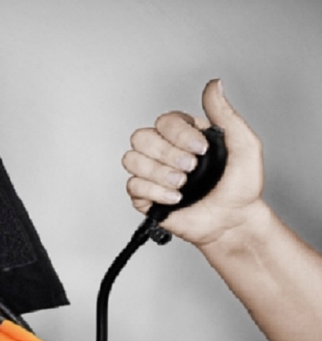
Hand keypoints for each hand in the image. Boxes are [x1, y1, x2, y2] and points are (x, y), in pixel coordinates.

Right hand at [123, 79, 264, 245]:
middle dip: (167, 154)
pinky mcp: (145, 196)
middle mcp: (163, 150)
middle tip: (191, 168)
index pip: (164, 121)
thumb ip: (224, 113)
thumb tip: (214, 84)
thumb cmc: (240, 186)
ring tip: (182, 184)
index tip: (201, 149)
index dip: (179, 134)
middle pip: (141, 137)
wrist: (233, 221)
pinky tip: (175, 198)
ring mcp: (151, 173)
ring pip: (132, 159)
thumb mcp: (243, 144)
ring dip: (158, 172)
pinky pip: (132, 186)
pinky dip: (155, 192)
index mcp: (183, 134)